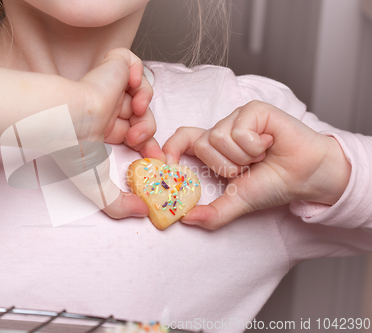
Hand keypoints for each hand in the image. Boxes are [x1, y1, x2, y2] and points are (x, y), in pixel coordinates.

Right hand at [70, 48, 164, 218]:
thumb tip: (143, 213)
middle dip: (148, 131)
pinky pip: (133, 64)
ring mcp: (109, 88)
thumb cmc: (73, 151)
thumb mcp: (98, 187)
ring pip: (141, 94)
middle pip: (142, 117)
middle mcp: (107, 108)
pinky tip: (132, 89)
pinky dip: (139, 75)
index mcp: (103, 130)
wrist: (65, 120)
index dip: (149, 147)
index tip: (156, 159)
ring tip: (135, 114)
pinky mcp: (111, 69)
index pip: (135, 136)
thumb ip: (119, 205)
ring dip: (145, 107)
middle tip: (143, 140)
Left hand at [163, 100, 350, 229]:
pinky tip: (269, 145)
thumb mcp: (238, 202)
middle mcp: (223, 130)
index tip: (169, 165)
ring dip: (242, 157)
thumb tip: (185, 219)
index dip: (172, 148)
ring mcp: (238, 118)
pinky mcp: (254, 110)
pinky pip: (239, 131)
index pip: (183, 138)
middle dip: (225, 166)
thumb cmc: (273, 183)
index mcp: (215, 149)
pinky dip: (254, 147)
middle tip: (247, 168)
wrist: (306, 176)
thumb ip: (212, 213)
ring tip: (260, 157)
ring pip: (219, 137)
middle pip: (201, 144)